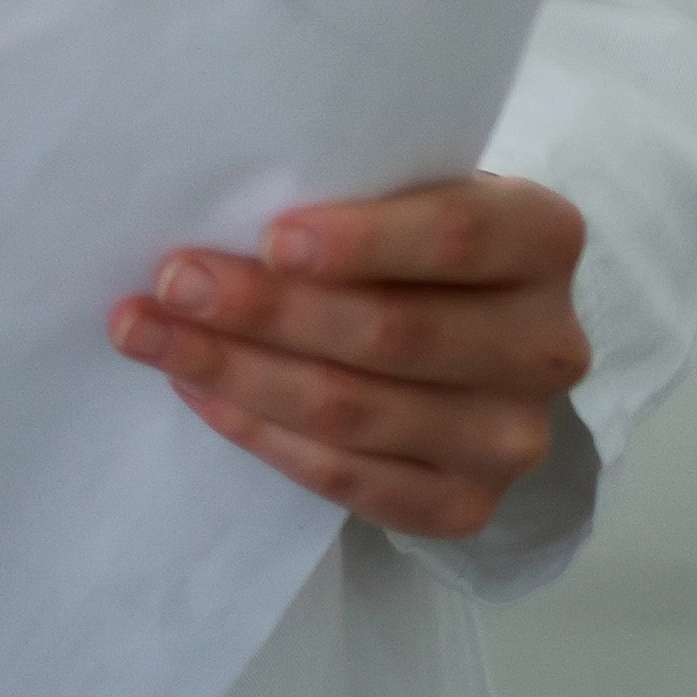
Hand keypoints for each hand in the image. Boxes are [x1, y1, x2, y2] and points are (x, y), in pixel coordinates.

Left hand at [111, 174, 594, 544]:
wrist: (465, 333)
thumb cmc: (411, 240)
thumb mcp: (407, 192)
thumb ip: (351, 192)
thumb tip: (218, 209)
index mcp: (543, 239)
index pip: (458, 236)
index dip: (365, 241)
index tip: (271, 239)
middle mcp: (547, 344)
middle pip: (394, 334)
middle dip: (267, 310)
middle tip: (171, 283)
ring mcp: (512, 436)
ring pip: (357, 412)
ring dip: (238, 373)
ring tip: (149, 335)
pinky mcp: (468, 505)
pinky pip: (349, 480)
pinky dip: (262, 434)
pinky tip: (197, 393)